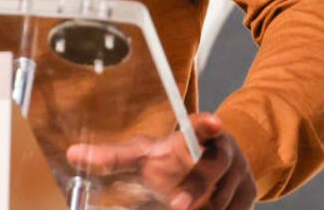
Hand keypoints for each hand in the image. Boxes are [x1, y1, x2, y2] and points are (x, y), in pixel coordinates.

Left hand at [66, 113, 256, 208]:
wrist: (211, 167)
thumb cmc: (170, 159)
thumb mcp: (141, 155)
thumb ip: (112, 156)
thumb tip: (73, 154)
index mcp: (195, 133)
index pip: (200, 126)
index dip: (204, 125)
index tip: (213, 123)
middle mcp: (222, 150)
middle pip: (212, 170)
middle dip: (195, 189)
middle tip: (176, 205)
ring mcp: (240, 172)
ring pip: (222, 199)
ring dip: (203, 207)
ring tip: (179, 203)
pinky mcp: (250, 194)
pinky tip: (202, 209)